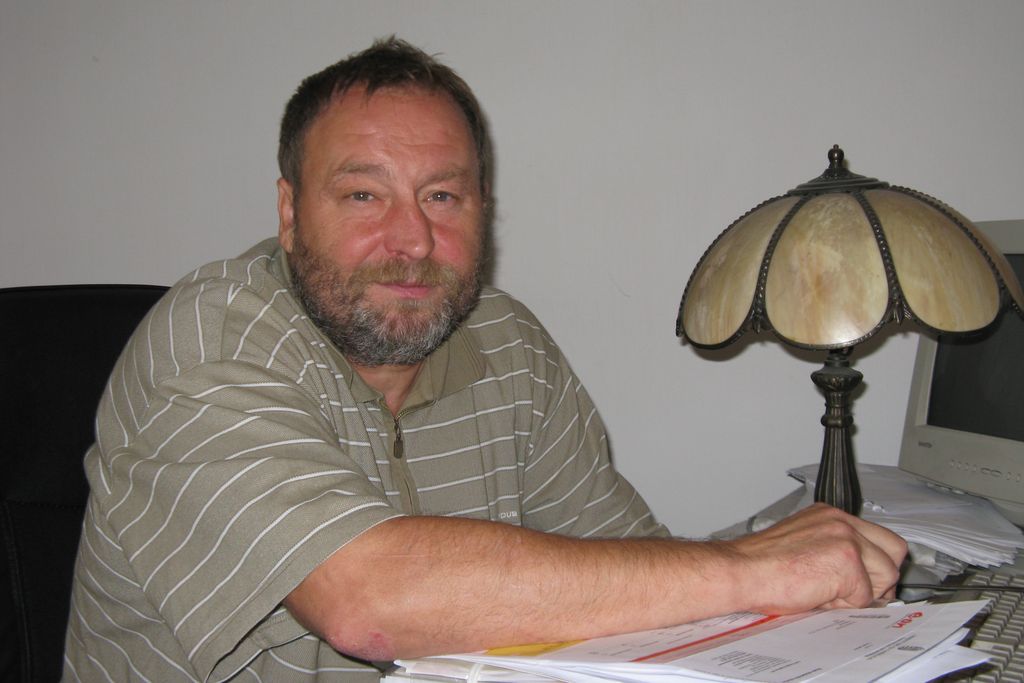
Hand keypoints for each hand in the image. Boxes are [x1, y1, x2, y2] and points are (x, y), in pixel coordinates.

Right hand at [727, 503, 906, 613]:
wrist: (741, 571)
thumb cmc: (762, 566)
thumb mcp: (804, 546)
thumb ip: (836, 553)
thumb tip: (865, 581)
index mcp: (830, 516)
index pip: (879, 538)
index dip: (875, 564)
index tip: (865, 580)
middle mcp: (840, 521)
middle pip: (894, 551)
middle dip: (879, 577)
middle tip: (851, 591)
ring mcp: (846, 538)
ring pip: (886, 574)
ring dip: (862, 592)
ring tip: (827, 591)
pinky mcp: (846, 560)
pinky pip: (865, 595)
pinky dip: (845, 604)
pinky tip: (818, 595)